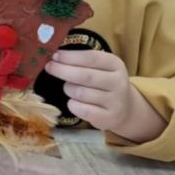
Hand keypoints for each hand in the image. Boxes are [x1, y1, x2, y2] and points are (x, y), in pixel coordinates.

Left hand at [45, 49, 165, 141]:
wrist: (124, 108)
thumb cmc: (103, 83)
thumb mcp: (99, 67)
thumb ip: (81, 60)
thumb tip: (54, 55)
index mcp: (115, 65)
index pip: (91, 57)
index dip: (70, 56)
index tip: (54, 55)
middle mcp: (119, 83)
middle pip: (85, 76)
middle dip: (63, 70)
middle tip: (49, 67)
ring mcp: (115, 102)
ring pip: (81, 93)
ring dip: (68, 89)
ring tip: (69, 88)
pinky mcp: (108, 118)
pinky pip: (82, 110)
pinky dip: (72, 105)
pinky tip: (74, 102)